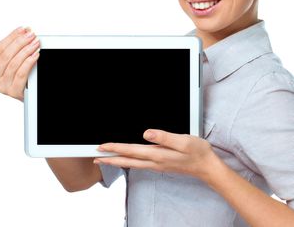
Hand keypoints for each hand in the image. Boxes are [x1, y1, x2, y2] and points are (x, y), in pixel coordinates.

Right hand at [0, 26, 39, 100]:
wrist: (30, 96)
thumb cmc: (22, 78)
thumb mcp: (15, 62)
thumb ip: (16, 49)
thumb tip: (25, 32)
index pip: (0, 48)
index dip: (12, 37)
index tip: (23, 29)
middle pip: (6, 55)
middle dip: (20, 42)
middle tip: (31, 35)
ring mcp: (3, 86)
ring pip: (14, 63)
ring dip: (26, 51)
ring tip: (36, 44)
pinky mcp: (13, 92)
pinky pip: (21, 73)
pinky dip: (29, 62)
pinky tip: (35, 55)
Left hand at [94, 129, 218, 181]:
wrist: (206, 167)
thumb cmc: (197, 152)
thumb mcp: (183, 141)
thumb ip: (164, 137)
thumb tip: (146, 133)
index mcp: (158, 155)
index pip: (131, 151)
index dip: (115, 148)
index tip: (102, 147)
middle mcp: (155, 162)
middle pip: (127, 161)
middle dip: (110, 159)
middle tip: (95, 157)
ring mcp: (157, 165)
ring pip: (132, 164)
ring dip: (117, 161)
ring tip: (106, 159)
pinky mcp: (160, 165)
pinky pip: (139, 164)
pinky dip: (128, 162)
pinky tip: (127, 159)